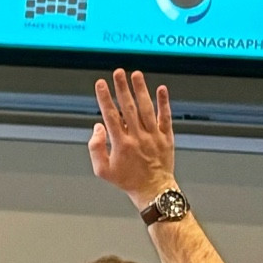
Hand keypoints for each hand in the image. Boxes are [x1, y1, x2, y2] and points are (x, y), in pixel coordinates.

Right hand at [88, 69, 176, 208]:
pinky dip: (164, 103)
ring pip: (147, 108)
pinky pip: (165, 117)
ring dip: (141, 90)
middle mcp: (138, 137)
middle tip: (118, 73)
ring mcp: (153, 136)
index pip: (111, 115)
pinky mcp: (166, 137)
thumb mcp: (102, 170)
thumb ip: (96, 148)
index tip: (100, 84)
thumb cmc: (127, 180)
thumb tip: (98, 127)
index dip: (105, 98)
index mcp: (121, 143)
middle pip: (129, 107)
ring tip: (136, 75)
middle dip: (122, 88)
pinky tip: (161, 89)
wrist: (153, 189)